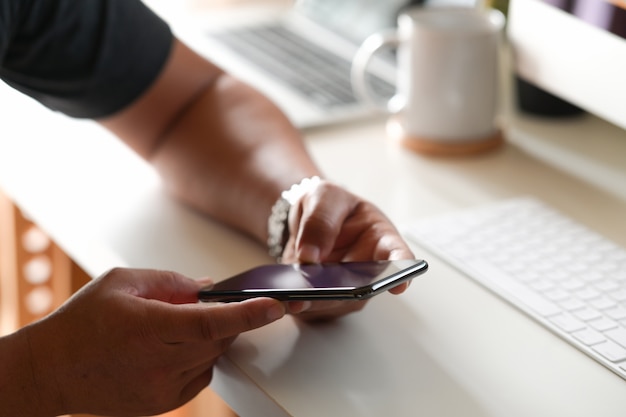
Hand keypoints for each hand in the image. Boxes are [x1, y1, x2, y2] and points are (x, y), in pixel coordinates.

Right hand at [22, 268, 284, 416]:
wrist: (51, 370)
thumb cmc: (83, 322)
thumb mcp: (123, 282)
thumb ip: (172, 281)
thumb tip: (210, 287)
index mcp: (148, 328)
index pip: (212, 322)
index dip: (249, 314)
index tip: (277, 306)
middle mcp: (159, 363)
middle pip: (219, 338)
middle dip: (224, 318)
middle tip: (201, 305)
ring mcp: (162, 389)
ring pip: (212, 356)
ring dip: (209, 337)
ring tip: (173, 328)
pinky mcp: (162, 404)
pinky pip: (201, 375)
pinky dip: (198, 357)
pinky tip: (172, 348)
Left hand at [281, 180, 414, 320]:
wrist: (308, 220)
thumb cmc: (328, 205)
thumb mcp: (324, 196)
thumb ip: (320, 219)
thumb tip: (310, 255)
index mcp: (381, 239)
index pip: (399, 256)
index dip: (402, 272)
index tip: (400, 284)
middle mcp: (370, 270)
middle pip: (363, 289)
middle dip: (341, 293)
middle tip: (320, 290)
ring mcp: (349, 289)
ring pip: (336, 304)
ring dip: (314, 301)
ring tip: (291, 295)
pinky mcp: (325, 301)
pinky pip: (312, 308)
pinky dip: (296, 303)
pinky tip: (281, 296)